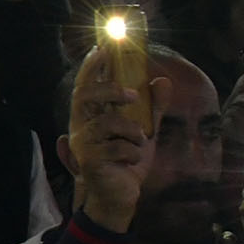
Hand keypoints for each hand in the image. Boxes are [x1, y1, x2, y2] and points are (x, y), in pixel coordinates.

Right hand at [63, 78, 151, 233]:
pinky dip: (132, 153)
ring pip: (106, 123)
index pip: (86, 85)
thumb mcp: (145, 131)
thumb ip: (153, 108)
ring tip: (140, 141)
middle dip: (109, 89)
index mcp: (91, 116)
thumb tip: (162, 81)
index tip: (102, 48)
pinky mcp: (90, 161)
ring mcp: (83, 144)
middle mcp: (81, 126)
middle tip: (133, 94)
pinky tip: (132, 160)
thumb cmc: (126, 162)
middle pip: (84, 95)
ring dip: (131, 130)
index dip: (92, 67)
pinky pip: (117, 148)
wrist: (120, 196)